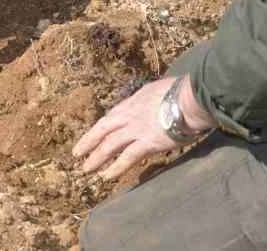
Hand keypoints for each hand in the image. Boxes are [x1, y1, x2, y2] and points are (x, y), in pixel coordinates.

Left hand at [73, 75, 210, 179]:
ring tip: (86, 169)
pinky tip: (106, 176)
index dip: (101, 128)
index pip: (112, 116)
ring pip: (110, 145)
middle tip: (77, 153)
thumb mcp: (157, 89)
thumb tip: (153, 101)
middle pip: (103, 129)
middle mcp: (129, 115)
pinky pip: (127, 158)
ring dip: (96, 158)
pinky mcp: (147, 143)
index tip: (93, 135)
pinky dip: (116, 168)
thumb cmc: (180, 91)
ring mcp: (136, 129)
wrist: (190, 99)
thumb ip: (150, 98)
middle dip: (89, 141)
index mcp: (133, 102)